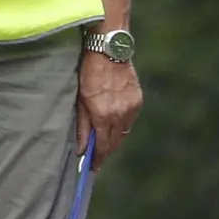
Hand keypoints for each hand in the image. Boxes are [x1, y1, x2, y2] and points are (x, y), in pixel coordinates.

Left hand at [76, 50, 142, 167]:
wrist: (109, 51)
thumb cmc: (88, 73)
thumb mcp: (80, 100)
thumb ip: (82, 126)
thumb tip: (81, 150)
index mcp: (103, 115)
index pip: (102, 146)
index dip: (98, 159)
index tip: (93, 167)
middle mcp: (120, 114)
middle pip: (115, 143)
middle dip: (106, 152)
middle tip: (97, 158)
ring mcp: (131, 108)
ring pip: (124, 133)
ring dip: (114, 139)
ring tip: (104, 140)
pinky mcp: (138, 100)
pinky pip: (130, 120)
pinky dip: (122, 125)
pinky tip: (114, 123)